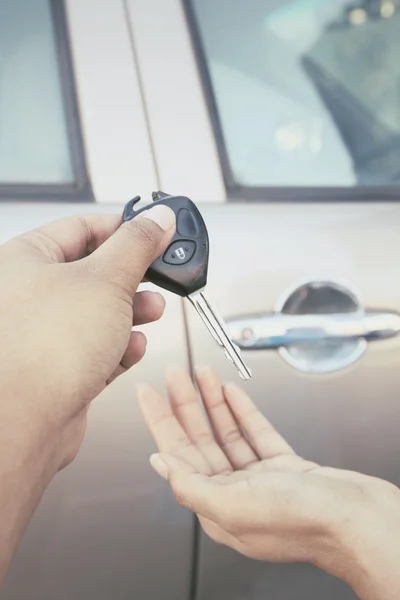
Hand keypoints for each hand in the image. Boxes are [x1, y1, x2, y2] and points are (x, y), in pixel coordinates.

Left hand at [0, 205, 174, 469]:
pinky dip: (117, 346)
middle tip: (156, 276)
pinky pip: (95, 348)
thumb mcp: (106, 279)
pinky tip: (130, 348)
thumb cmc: (42, 349)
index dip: (123, 227)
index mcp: (26, 260)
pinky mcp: (57, 367)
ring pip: (96, 313)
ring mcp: (43, 334)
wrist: (24, 422)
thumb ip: (137, 245)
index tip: (154, 231)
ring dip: (130, 313)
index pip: (81, 227)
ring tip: (150, 312)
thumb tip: (158, 219)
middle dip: (131, 277)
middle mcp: (29, 295)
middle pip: (92, 272)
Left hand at [138, 368, 399, 599]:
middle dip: (186, 403)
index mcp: (218, 507)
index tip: (148, 395)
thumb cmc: (304, 523)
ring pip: (227, 433)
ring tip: (201, 374)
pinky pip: (255, 434)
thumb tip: (161, 464)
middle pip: (201, 439)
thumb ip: (192, 486)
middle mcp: (236, 493)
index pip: (179, 455)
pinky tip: (232, 394)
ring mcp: (261, 480)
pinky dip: (242, 412)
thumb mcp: (235, 507)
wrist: (357, 520)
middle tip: (174, 375)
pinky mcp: (285, 467)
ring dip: (213, 402)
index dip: (161, 421)